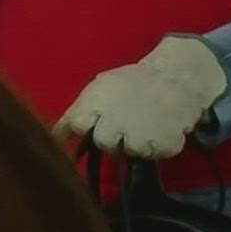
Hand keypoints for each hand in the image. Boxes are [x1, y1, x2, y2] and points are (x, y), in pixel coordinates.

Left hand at [52, 35, 226, 158]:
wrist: (176, 76)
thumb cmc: (135, 80)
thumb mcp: (101, 87)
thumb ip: (78, 111)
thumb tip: (54, 137)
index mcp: (93, 105)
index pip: (74, 126)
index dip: (82, 126)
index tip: (90, 126)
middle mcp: (111, 126)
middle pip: (102, 143)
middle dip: (112, 135)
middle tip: (127, 119)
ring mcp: (135, 140)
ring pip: (128, 152)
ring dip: (137, 141)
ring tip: (147, 121)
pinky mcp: (159, 148)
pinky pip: (153, 155)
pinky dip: (158, 145)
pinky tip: (161, 127)